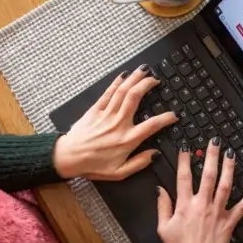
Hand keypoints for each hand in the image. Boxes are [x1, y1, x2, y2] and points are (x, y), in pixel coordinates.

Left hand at [53, 65, 177, 180]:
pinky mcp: (95, 110)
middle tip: (156, 80)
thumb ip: (140, 163)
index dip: (166, 118)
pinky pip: (108, 93)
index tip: (174, 115)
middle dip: (147, 85)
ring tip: (144, 70)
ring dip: (134, 78)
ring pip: (123, 91)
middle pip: (135, 97)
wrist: (68, 157)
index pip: (152, 125)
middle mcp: (118, 124)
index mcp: (127, 140)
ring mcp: (106, 115)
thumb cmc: (93, 166)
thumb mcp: (119, 172)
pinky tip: (124, 75)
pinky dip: (117, 82)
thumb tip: (155, 154)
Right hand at [156, 138, 242, 242]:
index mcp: (185, 206)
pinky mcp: (229, 223)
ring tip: (231, 154)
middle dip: (211, 156)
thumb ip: (162, 207)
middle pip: (208, 175)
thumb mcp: (163, 229)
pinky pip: (242, 207)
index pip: (184, 177)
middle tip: (214, 141)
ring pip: (225, 186)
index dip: (184, 160)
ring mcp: (217, 213)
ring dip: (229, 168)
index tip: (186, 147)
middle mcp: (202, 206)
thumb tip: (160, 190)